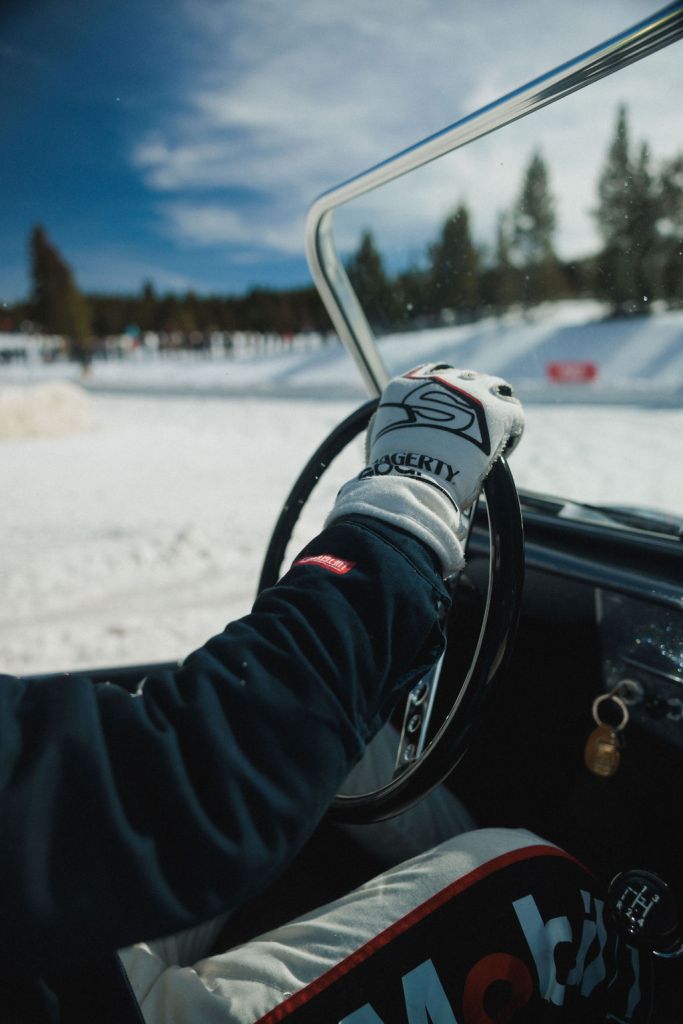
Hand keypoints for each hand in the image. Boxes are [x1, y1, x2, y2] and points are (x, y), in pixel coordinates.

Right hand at [364, 364, 523, 512]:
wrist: (413, 480)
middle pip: (466, 378)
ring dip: (495, 407)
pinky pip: (513, 412)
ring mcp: (471, 392)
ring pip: (494, 388)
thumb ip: (392, 425)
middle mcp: (440, 380)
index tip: (450, 412)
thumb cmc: (394, 473)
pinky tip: (503, 451)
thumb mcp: (379, 441)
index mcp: (408, 385)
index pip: (434, 375)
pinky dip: (511, 432)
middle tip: (476, 424)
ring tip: (494, 435)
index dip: (446, 393)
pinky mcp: (498, 411)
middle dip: (472, 398)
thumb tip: (397, 428)